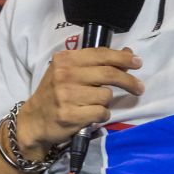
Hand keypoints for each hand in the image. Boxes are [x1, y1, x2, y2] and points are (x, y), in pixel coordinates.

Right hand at [15, 47, 143, 156]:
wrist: (34, 120)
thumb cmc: (54, 93)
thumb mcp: (68, 71)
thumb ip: (94, 62)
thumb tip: (128, 52)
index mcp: (65, 60)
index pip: (101, 54)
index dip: (123, 58)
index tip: (137, 62)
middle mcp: (65, 74)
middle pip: (109, 74)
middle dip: (128, 81)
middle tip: (138, 87)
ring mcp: (67, 95)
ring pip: (106, 95)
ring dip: (105, 102)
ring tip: (93, 104)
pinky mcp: (70, 115)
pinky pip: (101, 112)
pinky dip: (101, 115)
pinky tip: (91, 115)